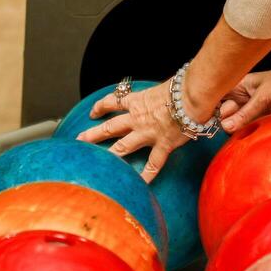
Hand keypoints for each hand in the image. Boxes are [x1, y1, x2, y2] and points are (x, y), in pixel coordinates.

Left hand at [76, 83, 193, 182]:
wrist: (191, 97)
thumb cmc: (182, 87)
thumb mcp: (164, 86)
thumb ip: (159, 93)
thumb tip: (167, 91)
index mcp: (138, 101)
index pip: (113, 102)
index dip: (101, 107)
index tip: (93, 112)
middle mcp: (138, 118)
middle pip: (110, 127)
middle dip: (93, 134)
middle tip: (80, 140)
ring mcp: (148, 133)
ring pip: (123, 146)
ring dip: (110, 155)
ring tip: (97, 164)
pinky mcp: (163, 145)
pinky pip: (153, 164)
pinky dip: (147, 175)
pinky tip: (140, 184)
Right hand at [219, 61, 270, 133]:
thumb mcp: (265, 97)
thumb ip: (245, 113)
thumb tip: (227, 126)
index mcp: (238, 87)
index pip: (216, 101)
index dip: (213, 110)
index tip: (212, 121)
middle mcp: (243, 100)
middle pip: (226, 117)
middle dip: (229, 123)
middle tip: (240, 123)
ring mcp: (254, 111)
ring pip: (239, 127)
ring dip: (244, 130)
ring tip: (255, 126)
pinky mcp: (265, 121)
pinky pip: (253, 132)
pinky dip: (254, 135)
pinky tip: (260, 132)